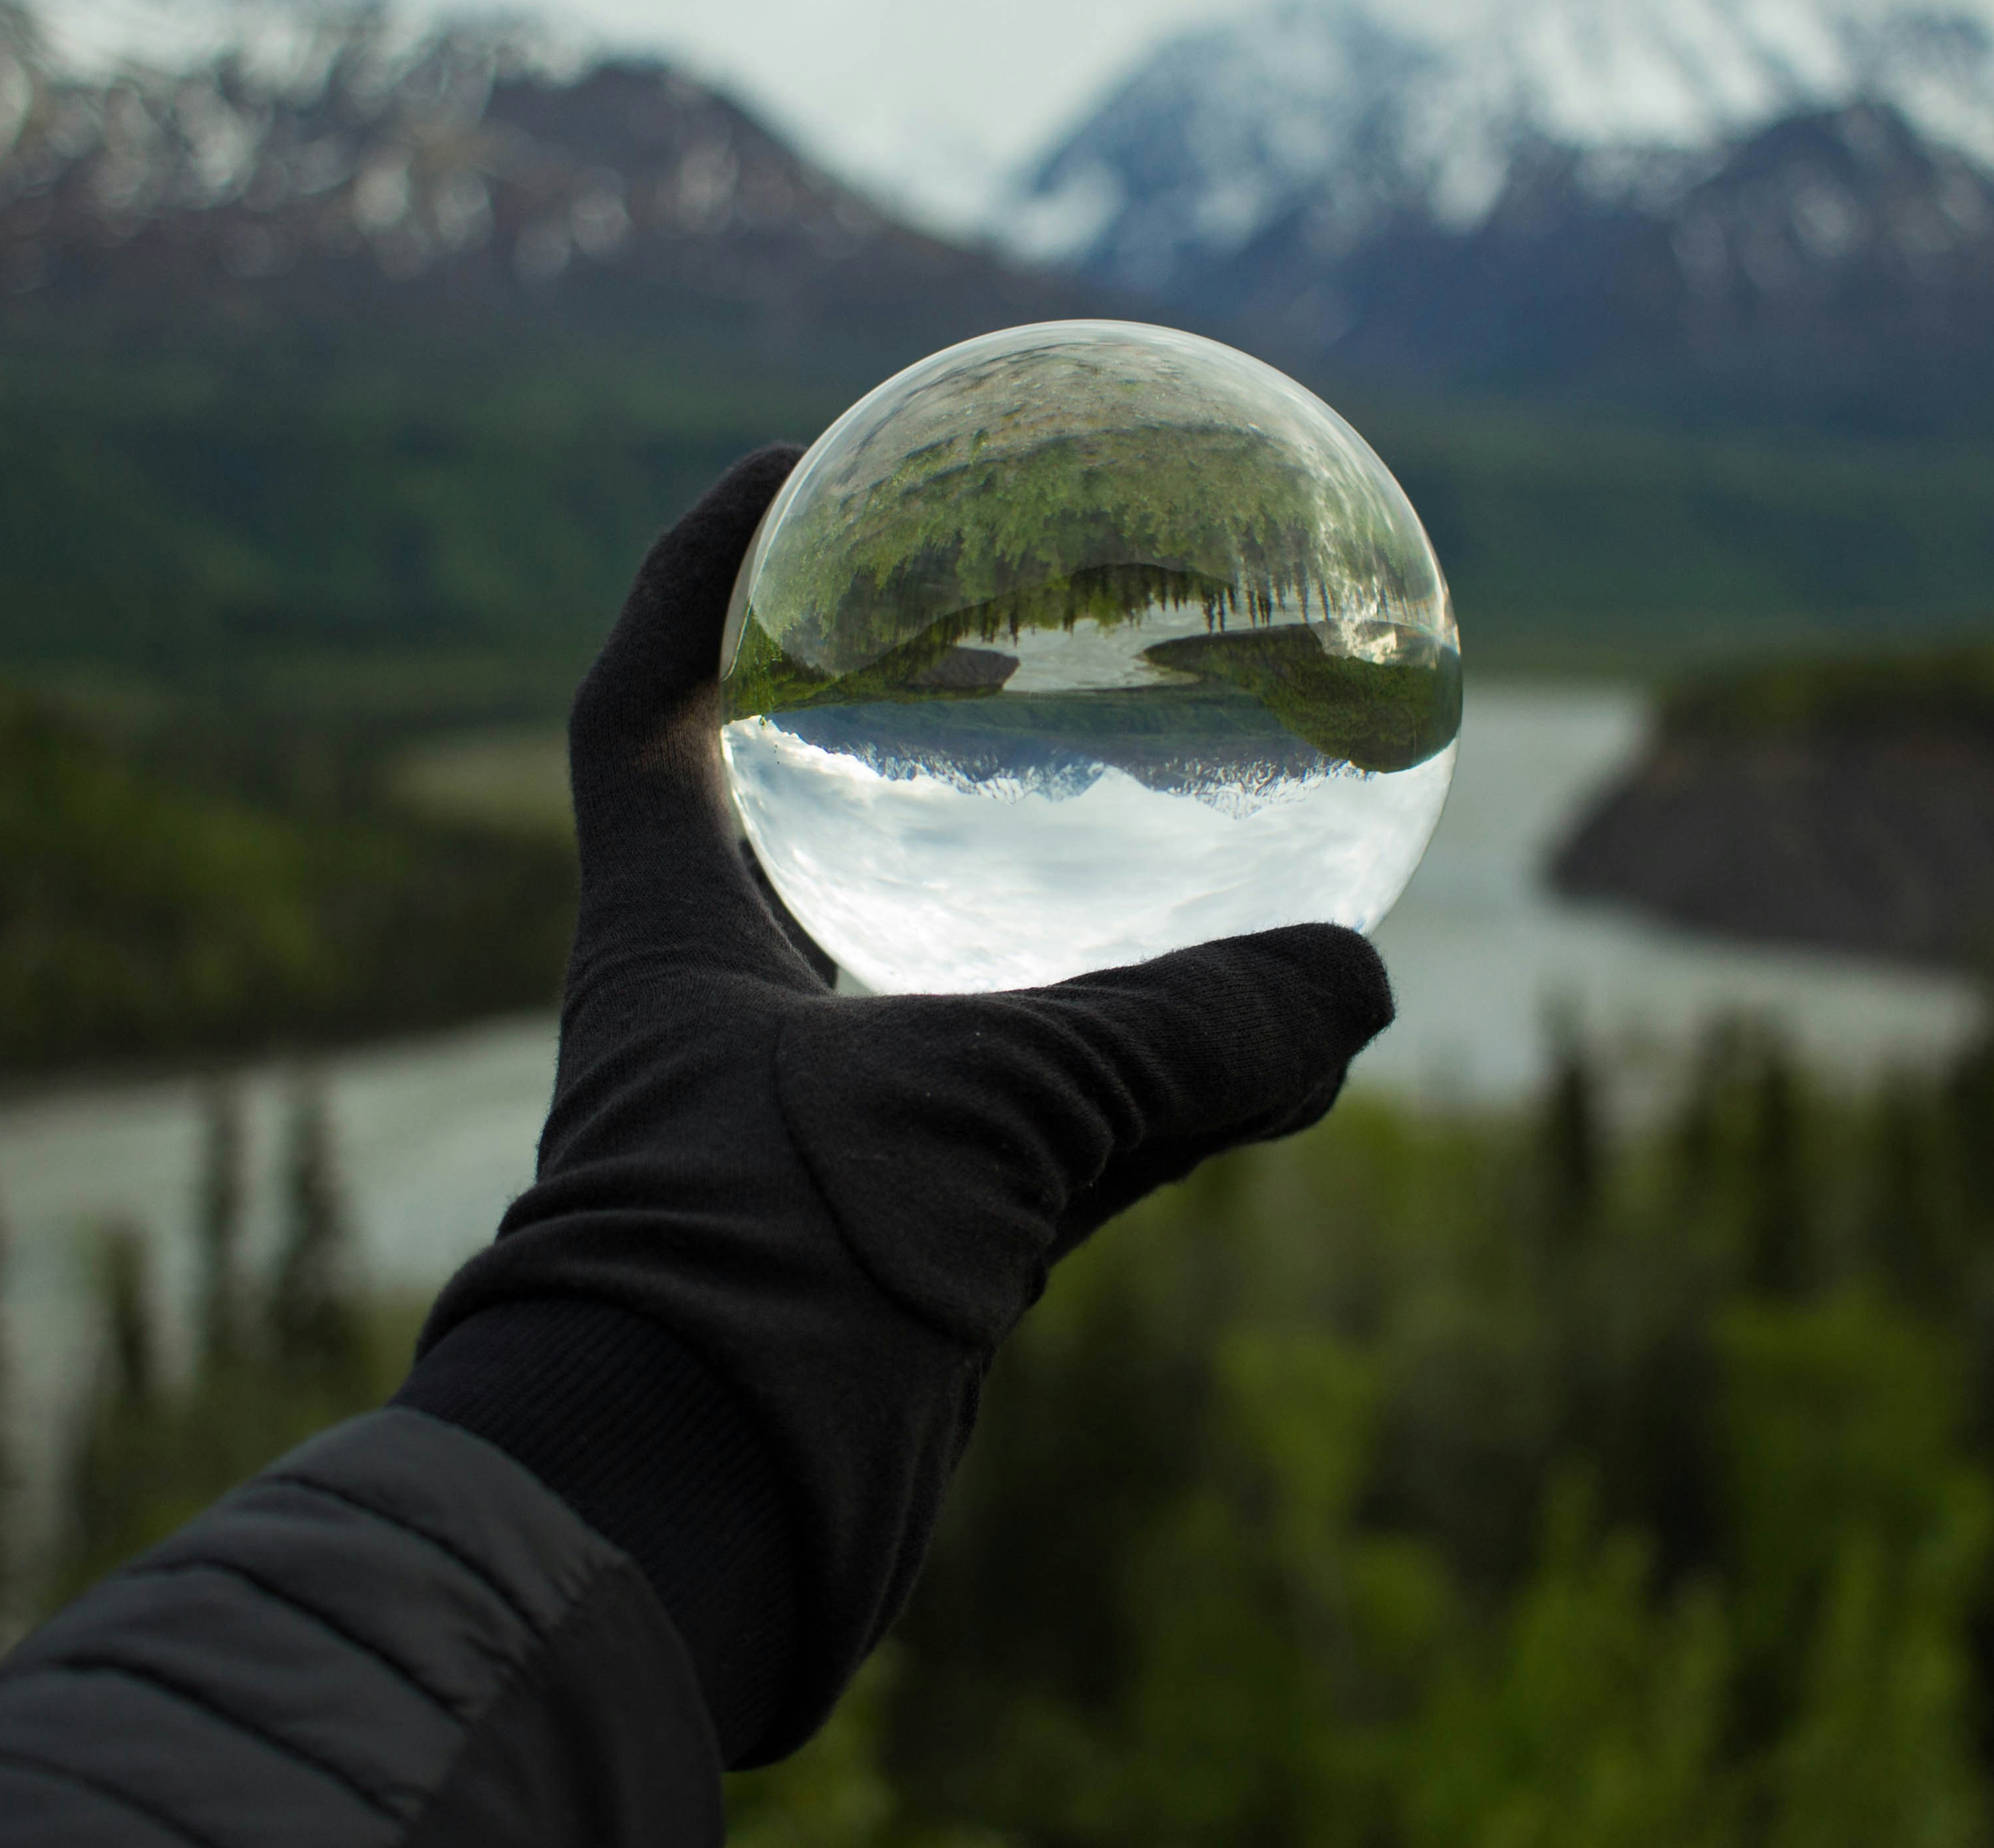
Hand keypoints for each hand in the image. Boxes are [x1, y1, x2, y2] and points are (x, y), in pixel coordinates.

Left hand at [415, 446, 1392, 1759]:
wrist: (689, 1524)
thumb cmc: (767, 1276)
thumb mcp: (985, 1120)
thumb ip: (1176, 1045)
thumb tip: (1355, 986)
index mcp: (668, 939)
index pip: (639, 708)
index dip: (690, 577)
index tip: (783, 470)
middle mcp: (723, 1021)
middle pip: (780, 813)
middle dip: (860, 707)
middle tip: (991, 614)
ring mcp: (805, 1130)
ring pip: (917, 958)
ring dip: (1005, 872)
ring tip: (1144, 780)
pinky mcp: (889, 1237)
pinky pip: (1018, 1102)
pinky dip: (1117, 1055)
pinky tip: (1251, 1033)